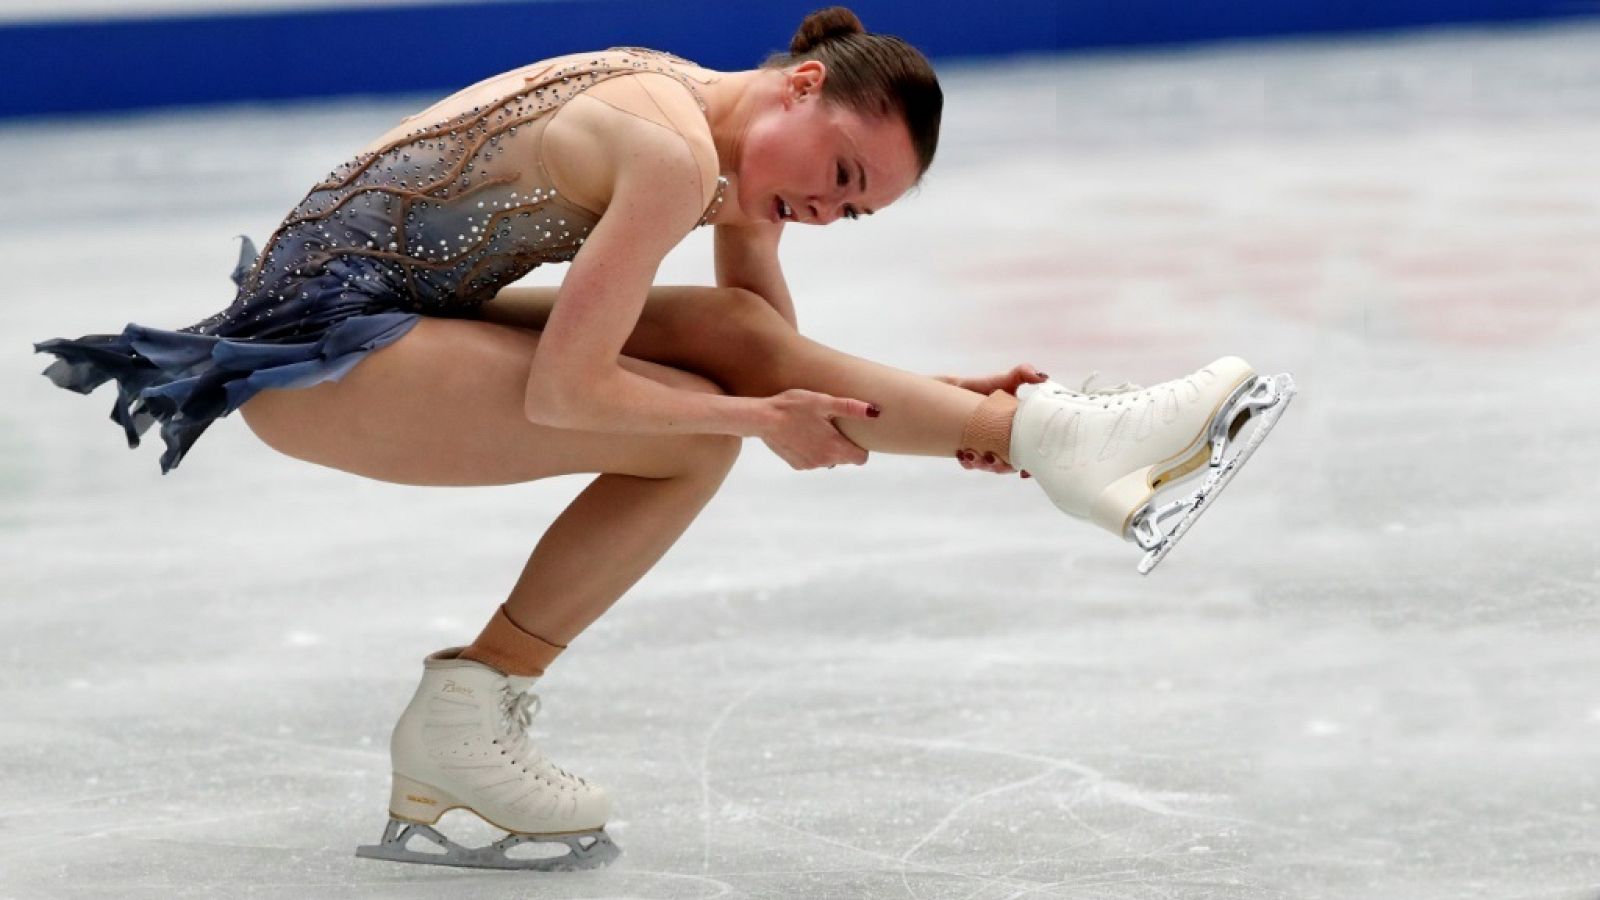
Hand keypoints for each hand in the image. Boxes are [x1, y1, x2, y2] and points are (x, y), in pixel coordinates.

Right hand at [758, 389, 878, 470]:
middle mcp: (824, 461)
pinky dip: (811, 451)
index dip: (859, 447)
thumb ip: (851, 408)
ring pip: (828, 460)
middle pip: (845, 459)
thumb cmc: (794, 406)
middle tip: (831, 425)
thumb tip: (875, 411)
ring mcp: (810, 465)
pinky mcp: (797, 465)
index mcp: (835, 447)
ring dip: (826, 448)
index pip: (861, 459)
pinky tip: (802, 435)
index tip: (851, 433)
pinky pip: (812, 461)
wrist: (763, 418)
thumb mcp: (824, 402)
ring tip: (814, 428)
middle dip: (842, 445)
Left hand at [938, 364, 1048, 477]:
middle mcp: (1005, 441)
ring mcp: (988, 447)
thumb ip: (1022, 373)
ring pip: (990, 466)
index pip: (1030, 450)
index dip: (1033, 465)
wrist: (950, 390)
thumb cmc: (982, 387)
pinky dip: (967, 462)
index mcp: (1019, 429)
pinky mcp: (970, 450)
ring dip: (983, 465)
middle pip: (1011, 464)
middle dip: (1002, 467)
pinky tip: (961, 453)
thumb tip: (1042, 376)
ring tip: (973, 454)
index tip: (1025, 471)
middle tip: (991, 459)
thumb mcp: (1003, 380)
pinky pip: (970, 463)